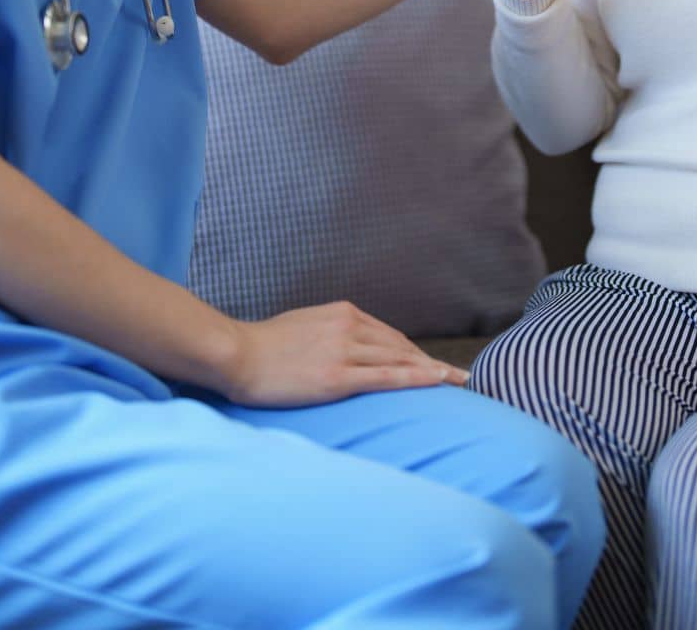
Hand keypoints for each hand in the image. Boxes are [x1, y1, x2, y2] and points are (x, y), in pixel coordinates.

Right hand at [222, 301, 468, 407]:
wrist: (236, 353)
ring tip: (459, 383)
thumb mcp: (304, 327)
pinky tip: (437, 383)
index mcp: (343, 313)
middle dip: (432, 363)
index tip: (434, 365)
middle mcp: (350, 326)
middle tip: (460, 376)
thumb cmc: (263, 345)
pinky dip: (416, 379)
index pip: (389, 336)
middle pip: (401, 347)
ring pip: (400, 361)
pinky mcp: (337, 376)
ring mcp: (345, 350)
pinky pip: (387, 377)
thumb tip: (344, 348)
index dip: (414, 353)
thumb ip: (330, 334)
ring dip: (434, 372)